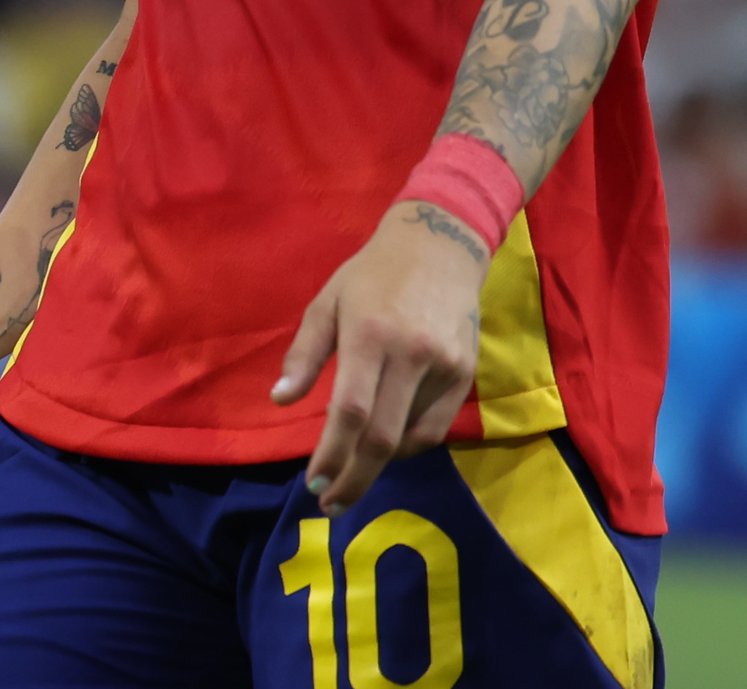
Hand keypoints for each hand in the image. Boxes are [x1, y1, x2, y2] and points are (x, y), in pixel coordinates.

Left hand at [271, 202, 489, 515]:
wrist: (442, 244)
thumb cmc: (372, 275)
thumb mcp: (328, 303)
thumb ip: (304, 354)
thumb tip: (281, 401)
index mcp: (369, 334)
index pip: (351, 411)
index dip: (332, 454)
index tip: (314, 483)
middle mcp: (411, 353)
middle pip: (382, 437)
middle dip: (354, 478)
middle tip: (331, 503)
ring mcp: (444, 364)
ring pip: (410, 437)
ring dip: (379, 464)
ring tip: (355, 470)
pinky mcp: (465, 372)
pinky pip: (436, 427)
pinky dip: (409, 445)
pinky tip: (389, 445)